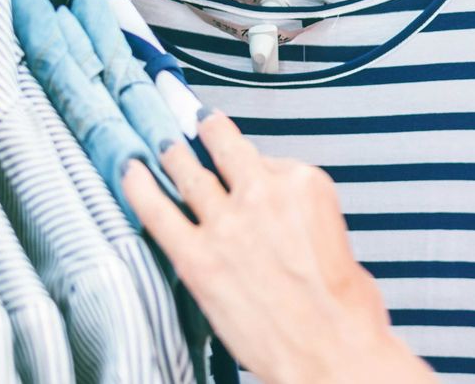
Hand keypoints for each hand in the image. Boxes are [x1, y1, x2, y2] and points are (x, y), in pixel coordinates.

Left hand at [123, 111, 434, 383]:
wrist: (331, 351)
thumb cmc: (344, 311)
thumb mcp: (337, 243)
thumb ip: (302, 221)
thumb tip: (283, 226)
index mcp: (305, 185)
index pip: (270, 160)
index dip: (256, 168)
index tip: (248, 168)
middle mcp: (262, 195)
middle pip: (225, 149)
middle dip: (208, 131)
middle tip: (198, 123)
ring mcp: (226, 224)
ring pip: (188, 173)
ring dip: (171, 154)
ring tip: (161, 143)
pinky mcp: (198, 258)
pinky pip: (158, 212)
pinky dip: (139, 189)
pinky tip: (130, 172)